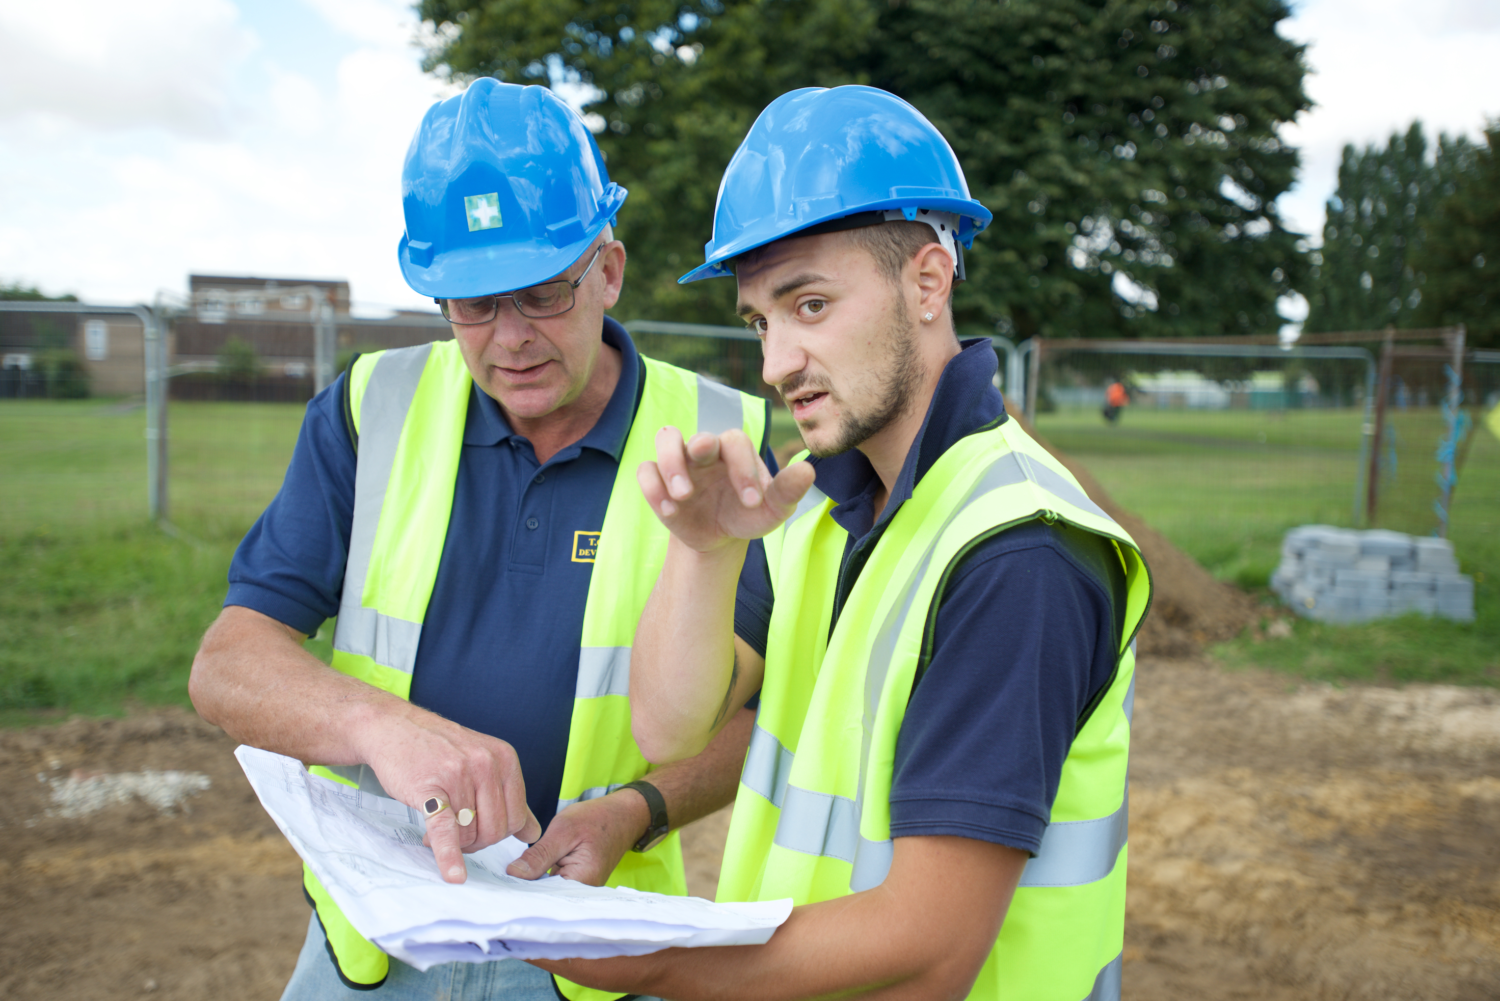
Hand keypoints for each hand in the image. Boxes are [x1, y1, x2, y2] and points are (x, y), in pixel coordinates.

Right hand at [357, 711, 541, 884]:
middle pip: (495, 830)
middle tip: (456, 835)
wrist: (395, 728)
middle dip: (476, 842)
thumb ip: (509, 797)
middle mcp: (486, 763)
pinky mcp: (430, 788)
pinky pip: (446, 830)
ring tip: (436, 830)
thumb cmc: (439, 750)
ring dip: (453, 843)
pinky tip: (454, 874)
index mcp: (505, 759)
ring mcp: (459, 774)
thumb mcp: (483, 762)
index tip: (477, 831)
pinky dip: (449, 855)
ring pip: (469, 834)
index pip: (516, 819)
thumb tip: (533, 833)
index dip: (497, 835)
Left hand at [506, 788, 651, 883]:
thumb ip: (539, 855)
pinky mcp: (576, 883)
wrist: (623, 815)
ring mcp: (580, 890)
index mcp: (582, 882)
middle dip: (522, 889)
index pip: (542, 896)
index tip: (497, 887)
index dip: (519, 891)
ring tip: (508, 878)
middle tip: (496, 882)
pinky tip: (525, 872)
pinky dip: (540, 879)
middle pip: (544, 898)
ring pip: (547, 892)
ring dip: (530, 883)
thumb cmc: (597, 818)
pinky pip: (553, 886)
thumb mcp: (564, 830)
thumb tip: (513, 874)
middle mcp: (582, 893)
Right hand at [638, 427, 815, 553]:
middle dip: (699, 451)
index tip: (752, 502)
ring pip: (666, 437)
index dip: (743, 468)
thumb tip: (808, 470)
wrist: (720, 537)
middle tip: (707, 485)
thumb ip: (788, 491)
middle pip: (698, 433)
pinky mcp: (658, 479)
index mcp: (736, 449)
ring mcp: (680, 462)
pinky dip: (653, 487)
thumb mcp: (772, 510)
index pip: (736, 440)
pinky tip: (669, 511)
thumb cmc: (748, 514)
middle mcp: (706, 449)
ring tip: (682, 495)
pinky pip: (646, 470)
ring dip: (670, 464)